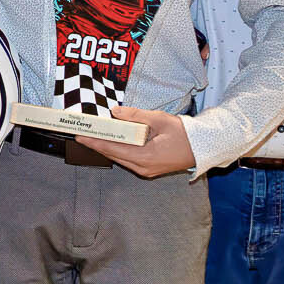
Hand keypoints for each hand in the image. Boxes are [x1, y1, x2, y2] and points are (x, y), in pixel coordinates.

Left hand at [76, 108, 194, 177]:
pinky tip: (112, 141)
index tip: (79, 136)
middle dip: (97, 144)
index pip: (112, 149)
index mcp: (145, 157)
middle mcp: (143, 168)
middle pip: (113, 155)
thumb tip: (115, 112)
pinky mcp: (149, 169)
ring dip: (107, 147)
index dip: (94, 142)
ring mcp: (146, 171)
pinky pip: (128, 160)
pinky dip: (118, 150)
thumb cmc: (185, 133)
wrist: (204, 146)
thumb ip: (136, 116)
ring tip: (93, 136)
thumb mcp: (160, 119)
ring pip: (120, 158)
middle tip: (82, 133)